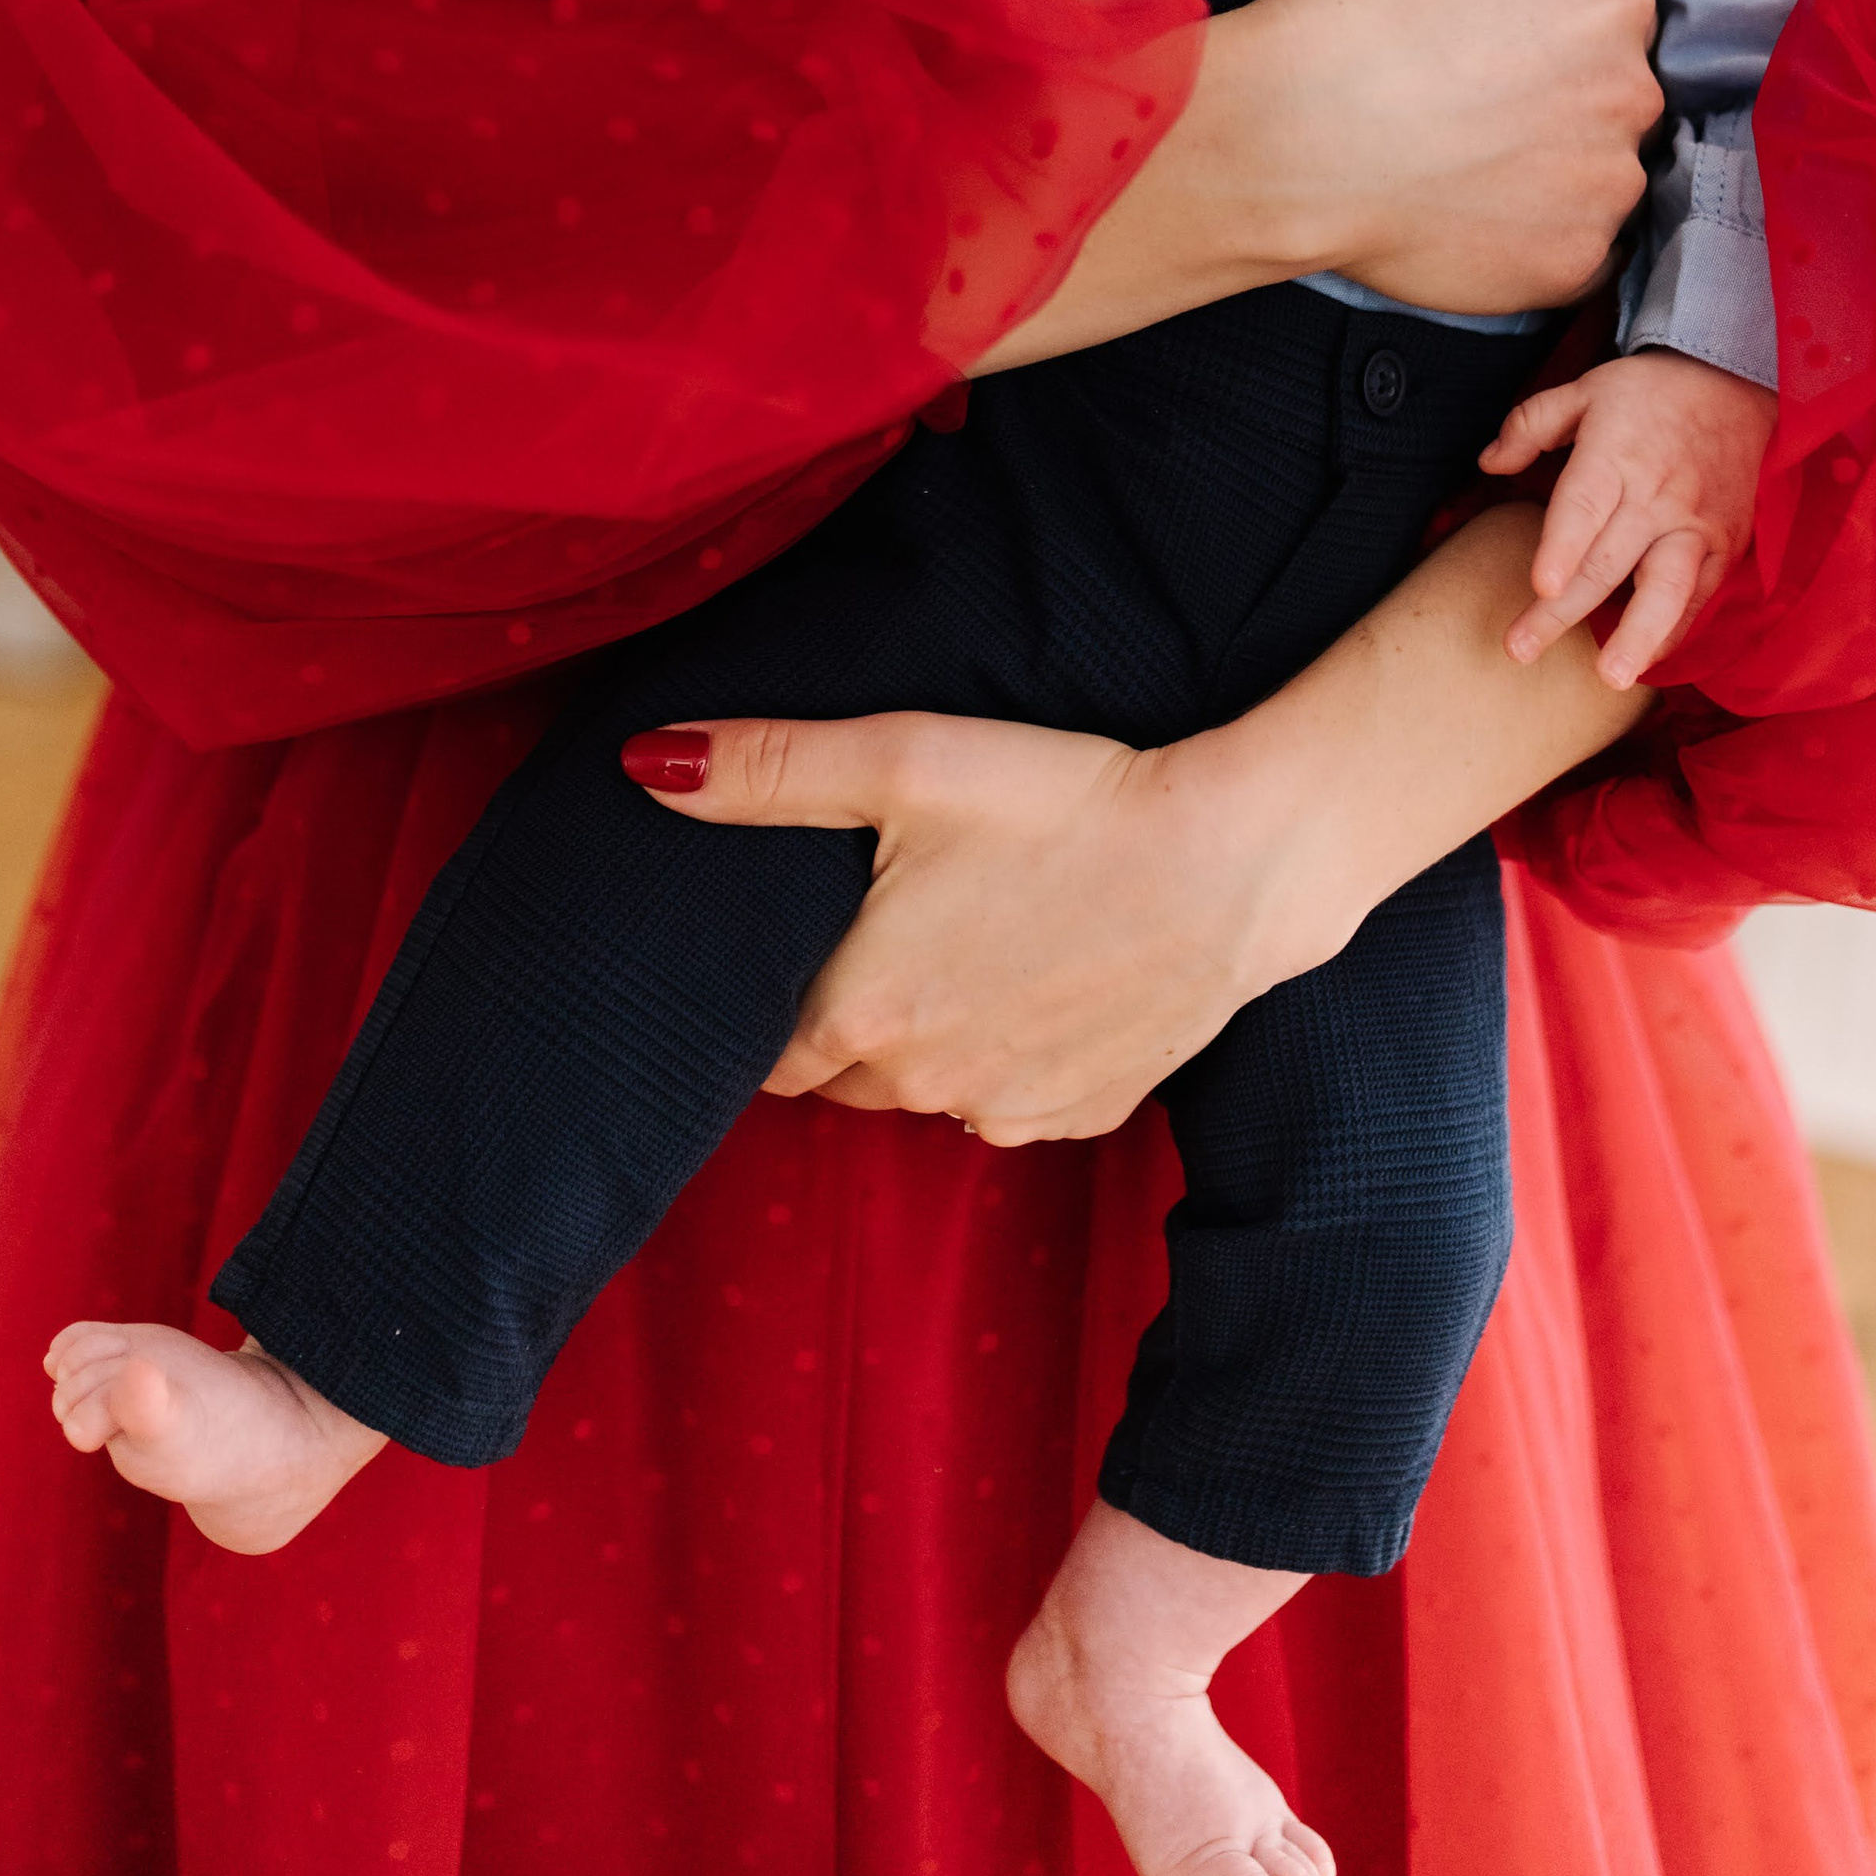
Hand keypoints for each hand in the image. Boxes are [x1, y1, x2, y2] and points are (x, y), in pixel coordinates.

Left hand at [620, 509, 1644, 1140]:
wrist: (1238, 860)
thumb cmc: (1066, 799)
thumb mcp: (904, 759)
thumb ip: (763, 770)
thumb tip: (638, 768)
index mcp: (858, 1013)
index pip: (757, 1051)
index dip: (755, 1004)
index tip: (773, 954)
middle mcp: (921, 1088)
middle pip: (835, 1073)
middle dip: (835, 1017)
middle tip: (866, 932)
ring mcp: (1007, 1113)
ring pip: (919, 1091)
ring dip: (918, 1039)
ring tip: (954, 943)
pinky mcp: (1085, 1115)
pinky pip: (1005, 1103)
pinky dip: (1002, 1055)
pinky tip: (1032, 976)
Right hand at [976, 0, 1661, 367]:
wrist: (1297, 135)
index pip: (1593, 4)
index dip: (1518, 15)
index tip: (1448, 27)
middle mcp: (1637, 92)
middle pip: (1597, 90)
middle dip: (1538, 92)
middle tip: (1438, 91)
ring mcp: (1606, 188)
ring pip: (1584, 171)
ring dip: (1532, 165)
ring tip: (1439, 154)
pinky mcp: (1566, 267)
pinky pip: (1558, 250)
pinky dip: (1515, 235)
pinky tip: (1447, 210)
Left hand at [1484, 348, 1775, 685]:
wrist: (1734, 384)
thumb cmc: (1648, 394)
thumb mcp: (1584, 390)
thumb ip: (1530, 425)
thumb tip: (1488, 463)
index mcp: (1615, 455)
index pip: (1585, 507)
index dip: (1563, 548)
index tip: (1540, 585)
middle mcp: (1658, 496)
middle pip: (1608, 562)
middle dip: (1562, 611)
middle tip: (1520, 649)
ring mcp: (1695, 525)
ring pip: (1665, 589)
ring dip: (1637, 637)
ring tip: (1608, 676)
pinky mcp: (1723, 545)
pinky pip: (1697, 597)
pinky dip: (1672, 632)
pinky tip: (1643, 661)